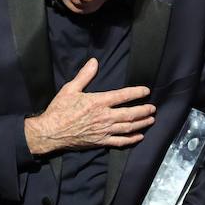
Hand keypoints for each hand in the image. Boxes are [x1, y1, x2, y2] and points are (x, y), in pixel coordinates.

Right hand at [23, 58, 153, 155]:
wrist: (51, 132)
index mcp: (98, 102)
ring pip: (128, 127)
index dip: (136, 92)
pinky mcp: (100, 141)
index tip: (146, 90)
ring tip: (150, 120)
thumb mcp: (70, 89)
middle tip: (153, 108)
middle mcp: (104, 117)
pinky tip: (139, 136)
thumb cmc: (59, 110)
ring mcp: (103, 131)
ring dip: (141, 123)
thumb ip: (84, 75)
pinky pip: (120, 142)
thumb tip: (94, 62)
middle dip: (144, 110)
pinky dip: (131, 139)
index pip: (122, 96)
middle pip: (130, 113)